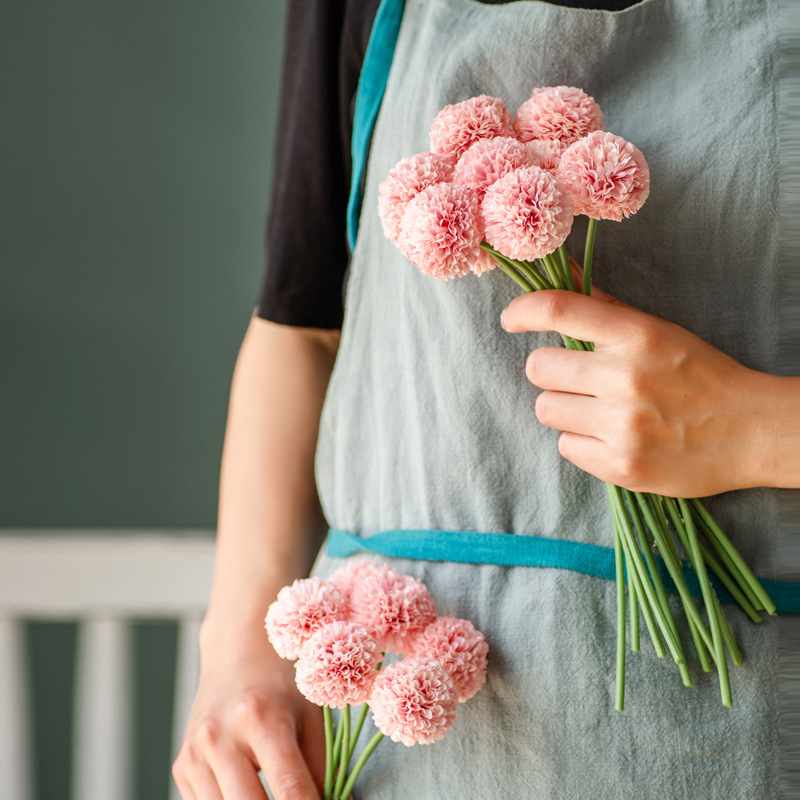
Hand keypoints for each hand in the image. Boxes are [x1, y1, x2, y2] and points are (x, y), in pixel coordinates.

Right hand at [172, 623, 324, 799]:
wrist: (238, 650)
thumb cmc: (282, 683)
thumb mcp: (312, 715)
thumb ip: (325, 767)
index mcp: (261, 717)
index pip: (290, 790)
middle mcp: (221, 736)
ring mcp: (195, 754)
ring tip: (275, 791)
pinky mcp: (182, 767)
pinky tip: (250, 787)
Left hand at [501, 283, 776, 496]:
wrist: (752, 431)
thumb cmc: (698, 374)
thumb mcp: (656, 331)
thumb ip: (602, 305)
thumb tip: (557, 269)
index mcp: (637, 335)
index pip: (558, 309)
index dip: (522, 311)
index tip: (511, 320)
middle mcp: (626, 378)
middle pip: (538, 367)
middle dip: (552, 372)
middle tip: (579, 379)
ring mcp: (623, 426)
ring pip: (546, 409)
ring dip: (564, 409)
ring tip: (599, 411)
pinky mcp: (621, 466)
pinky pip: (565, 447)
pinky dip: (582, 442)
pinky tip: (612, 438)